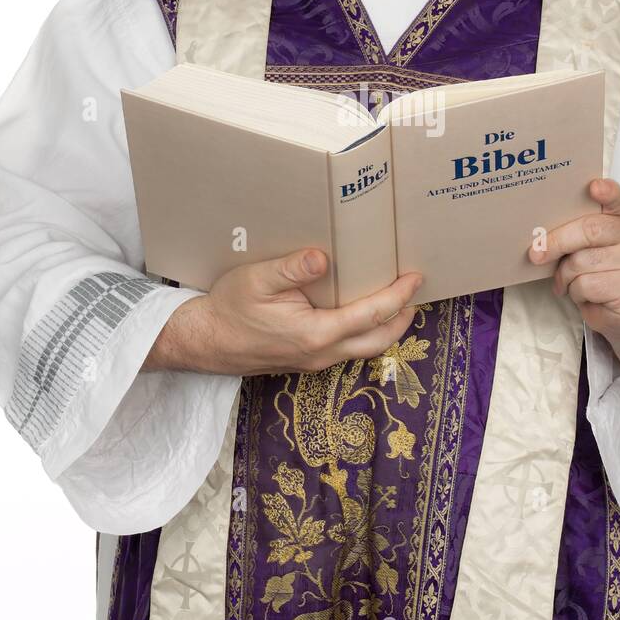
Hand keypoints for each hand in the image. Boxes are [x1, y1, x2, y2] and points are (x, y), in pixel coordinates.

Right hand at [142, 248, 423, 377]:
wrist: (204, 342)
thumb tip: (324, 258)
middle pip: (379, 340)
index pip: (371, 314)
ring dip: (386, 327)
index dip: (398, 295)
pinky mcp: (306, 360)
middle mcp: (322, 353)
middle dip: (402, 317)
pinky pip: (347, 349)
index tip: (415, 277)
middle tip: (415, 291)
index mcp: (316, 333)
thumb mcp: (257, 279)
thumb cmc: (229, 308)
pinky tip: (361, 314)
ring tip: (397, 303)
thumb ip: (292, 269)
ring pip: (364, 349)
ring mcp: (314, 361)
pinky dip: (365, 332)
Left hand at [529, 177, 619, 379]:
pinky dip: (576, 293)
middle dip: (556, 242)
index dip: (607, 192)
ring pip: (581, 262)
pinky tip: (586, 295)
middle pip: (590, 230)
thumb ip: (576, 232)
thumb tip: (540, 238)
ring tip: (570, 281)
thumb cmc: (598, 270)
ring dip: (565, 276)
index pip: (618, 199)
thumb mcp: (589, 246)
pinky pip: (586, 286)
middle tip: (535, 254)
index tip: (593, 187)